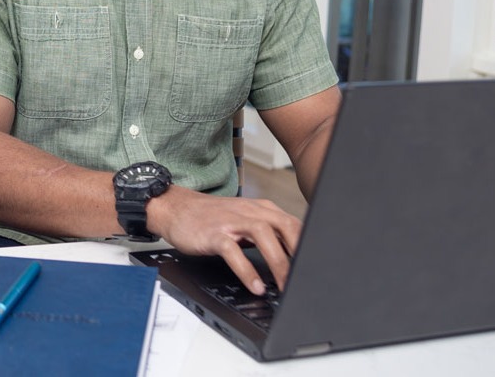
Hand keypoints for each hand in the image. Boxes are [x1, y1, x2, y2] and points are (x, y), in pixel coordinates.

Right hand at [148, 187, 301, 294]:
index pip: (294, 225)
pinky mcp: (214, 234)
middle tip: (307, 279)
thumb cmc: (213, 218)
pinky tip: (254, 286)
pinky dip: (246, 270)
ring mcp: (231, 222)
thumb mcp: (245, 221)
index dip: (309, 246)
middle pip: (284, 227)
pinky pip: (233, 251)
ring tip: (285, 286)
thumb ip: (269, 234)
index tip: (317, 268)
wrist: (176, 208)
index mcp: (262, 210)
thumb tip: (294, 257)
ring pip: (263, 236)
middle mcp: (250, 212)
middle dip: (299, 253)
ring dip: (278, 262)